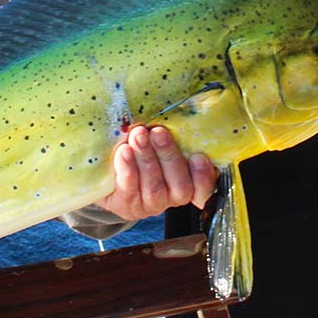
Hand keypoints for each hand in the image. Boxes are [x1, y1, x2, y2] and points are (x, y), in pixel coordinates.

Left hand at [96, 126, 218, 221]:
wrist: (114, 176)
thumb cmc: (146, 151)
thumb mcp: (161, 143)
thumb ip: (172, 134)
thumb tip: (175, 112)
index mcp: (189, 183)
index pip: (203, 188)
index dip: (204, 176)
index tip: (199, 156)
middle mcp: (173, 196)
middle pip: (180, 185)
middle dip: (168, 156)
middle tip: (158, 132)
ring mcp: (151, 204)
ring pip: (154, 187)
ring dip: (146, 158)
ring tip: (138, 135)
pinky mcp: (127, 205)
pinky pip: (129, 188)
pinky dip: (127, 168)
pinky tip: (124, 151)